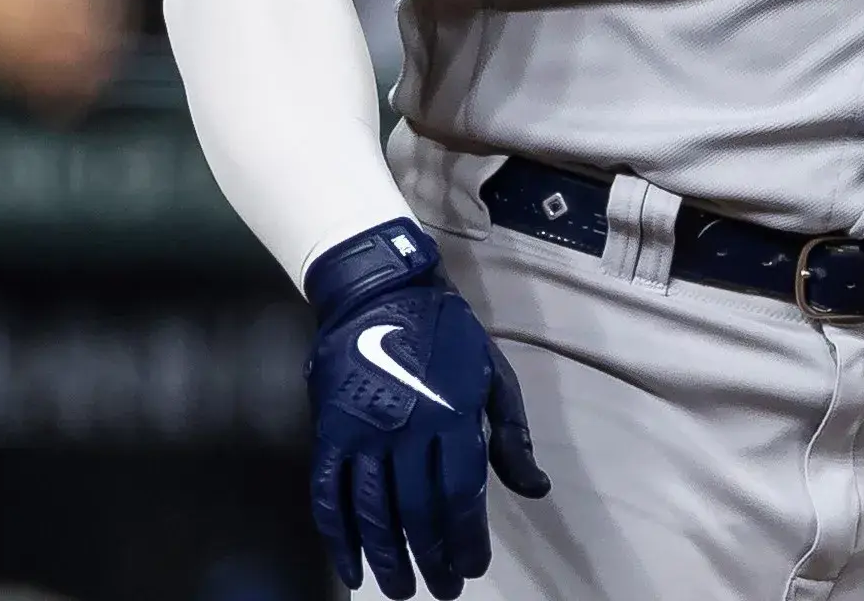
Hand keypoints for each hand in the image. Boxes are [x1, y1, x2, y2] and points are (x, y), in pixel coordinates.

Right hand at [306, 219, 549, 597]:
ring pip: (372, 512)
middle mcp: (405, 429)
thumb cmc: (448, 335)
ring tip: (401, 590)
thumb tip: (536, 490)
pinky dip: (338, 538)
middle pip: (417, 511)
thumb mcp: (493, 377)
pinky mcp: (327, 432)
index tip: (472, 568)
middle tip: (443, 591)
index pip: (460, 494)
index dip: (466, 539)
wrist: (381, 292)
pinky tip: (352, 570)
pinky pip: (328, 495)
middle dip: (432, 558)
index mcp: (452, 416)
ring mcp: (361, 432)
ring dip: (388, 559)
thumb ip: (511, 437)